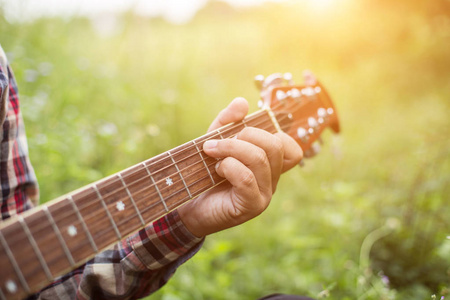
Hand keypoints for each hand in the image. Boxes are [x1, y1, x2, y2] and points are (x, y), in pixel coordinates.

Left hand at [177, 97, 302, 236]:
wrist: (187, 208)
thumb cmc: (203, 175)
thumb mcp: (215, 141)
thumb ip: (228, 122)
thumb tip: (242, 102)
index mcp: (269, 166)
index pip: (291, 147)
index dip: (272, 132)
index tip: (242, 132)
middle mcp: (272, 181)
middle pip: (275, 145)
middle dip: (245, 135)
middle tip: (219, 141)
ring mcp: (265, 195)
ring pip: (260, 159)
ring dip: (230, 148)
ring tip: (211, 152)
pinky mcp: (251, 206)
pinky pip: (247, 178)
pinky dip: (229, 166)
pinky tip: (216, 169)